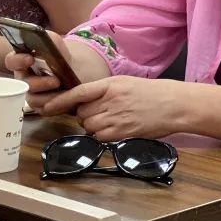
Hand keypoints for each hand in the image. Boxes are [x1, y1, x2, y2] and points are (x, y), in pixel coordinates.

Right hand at [5, 33, 75, 111]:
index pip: (11, 61)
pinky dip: (56, 103)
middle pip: (22, 84)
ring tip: (64, 89)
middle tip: (55, 80)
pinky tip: (66, 97)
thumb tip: (36, 35)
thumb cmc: (58, 53)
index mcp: (20, 61)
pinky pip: (45, 109)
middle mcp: (22, 79)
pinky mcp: (41, 106)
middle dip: (38, 83)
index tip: (30, 58)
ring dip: (49, 95)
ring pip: (33, 99)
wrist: (74, 70)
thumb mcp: (53, 40)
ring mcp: (31, 94)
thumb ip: (44, 37)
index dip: (18, 60)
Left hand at [50, 76, 186, 141]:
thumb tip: (83, 101)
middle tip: (101, 111)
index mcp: (109, 85)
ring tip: (111, 119)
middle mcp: (110, 101)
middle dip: (85, 113)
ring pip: (89, 126)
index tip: (47, 106)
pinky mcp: (123, 133)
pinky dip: (103, 135)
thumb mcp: (123, 83)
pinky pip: (100, 137)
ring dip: (93, 125)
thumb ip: (102, 90)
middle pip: (81, 112)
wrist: (173, 105)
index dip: (60, 100)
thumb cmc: (149, 93)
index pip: (78, 92)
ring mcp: (117, 118)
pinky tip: (116, 128)